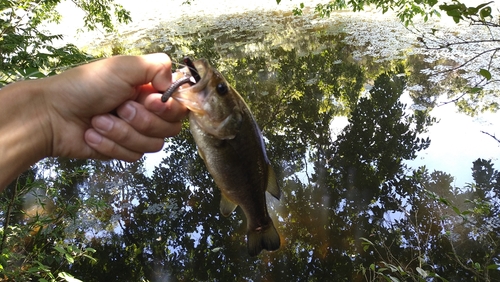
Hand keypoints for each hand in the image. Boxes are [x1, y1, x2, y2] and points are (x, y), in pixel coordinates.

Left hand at [41, 53, 187, 160]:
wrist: (51, 115)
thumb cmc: (85, 86)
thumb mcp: (123, 66)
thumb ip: (157, 66)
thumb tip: (172, 85)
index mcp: (150, 90)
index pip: (179, 106)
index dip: (168, 108)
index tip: (149, 101)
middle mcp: (147, 112)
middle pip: (170, 129)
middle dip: (141, 121)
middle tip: (119, 108)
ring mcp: (135, 133)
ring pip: (151, 145)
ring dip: (122, 133)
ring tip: (98, 121)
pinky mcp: (122, 151)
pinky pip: (132, 156)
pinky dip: (109, 144)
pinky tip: (92, 134)